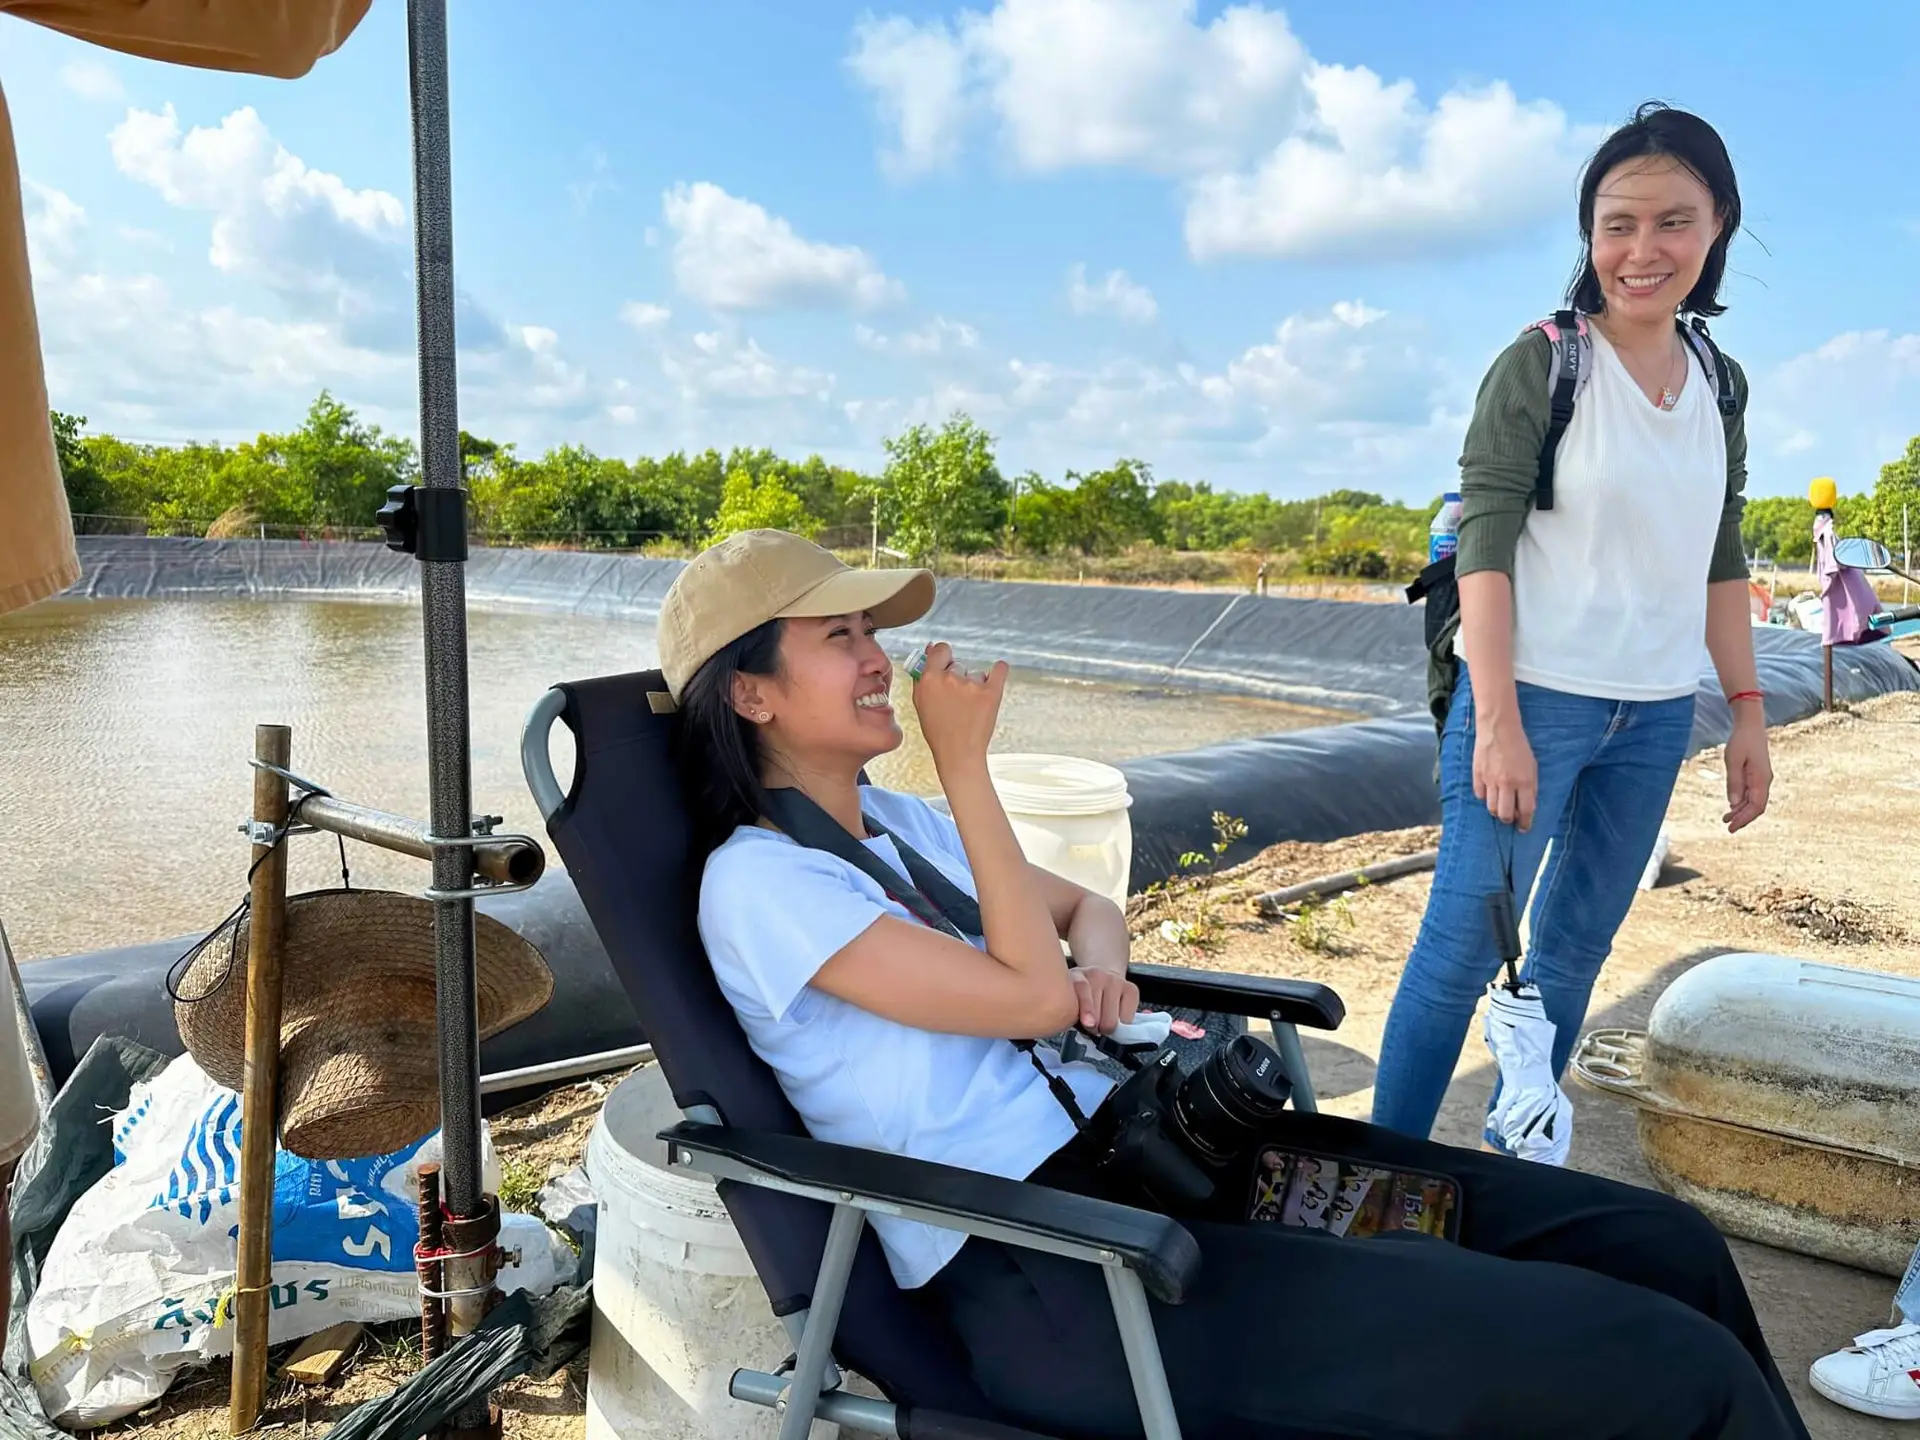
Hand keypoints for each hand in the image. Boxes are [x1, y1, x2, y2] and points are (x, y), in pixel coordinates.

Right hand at [910, 642, 1008, 773]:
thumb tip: (929, 648)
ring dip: (975, 684)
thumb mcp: (920, 702)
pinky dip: (999, 671)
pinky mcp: (991, 693)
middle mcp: (950, 678)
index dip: (944, 656)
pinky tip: (996, 674)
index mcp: (930, 679)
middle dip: (958, 677)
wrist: (958, 753)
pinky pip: (1000, 670)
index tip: (946, 664)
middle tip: (956, 699)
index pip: (941, 649)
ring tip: (969, 707)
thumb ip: (922, 675)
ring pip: (976, 673)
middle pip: (958, 664)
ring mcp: (972, 685)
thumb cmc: (938, 730)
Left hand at [1069, 967, 1138, 1034]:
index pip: (1083, 988)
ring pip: (1114, 1020)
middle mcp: (1097, 974)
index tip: (1089, 1024)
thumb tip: (1089, 1024)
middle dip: (1095, 1026)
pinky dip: (1122, 1023)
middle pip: (1099, 1014)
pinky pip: (1127, 1019)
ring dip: (1107, 1026)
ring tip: (1102, 1020)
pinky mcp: (1132, 989)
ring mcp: (1116, 980)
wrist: (1103, 980)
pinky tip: (1115, 1014)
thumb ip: (1071, 1011)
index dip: (1086, 1008)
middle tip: (1092, 1024)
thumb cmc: (1083, 997)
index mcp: (1077, 976)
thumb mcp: (1070, 1001)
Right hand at [1473, 715, 1537, 830]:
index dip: (1525, 822)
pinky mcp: (1477, 775)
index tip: (1524, 828)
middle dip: (1509, 820)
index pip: (1526, 810)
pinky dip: (1485, 796)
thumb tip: (1527, 806)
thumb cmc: (1519, 747)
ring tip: (1500, 805)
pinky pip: (1480, 794)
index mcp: (1524, 781)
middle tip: (1510, 818)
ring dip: (1496, 810)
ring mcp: (1490, 780)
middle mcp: (1507, 783)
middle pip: (1505, 814)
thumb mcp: (1532, 766)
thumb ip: (1531, 787)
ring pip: (1491, 807)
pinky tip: (1489, 791)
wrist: (1498, 728)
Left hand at [1722, 714, 1771, 832]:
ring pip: (1753, 801)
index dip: (1745, 819)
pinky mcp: (1756, 775)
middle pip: (1756, 806)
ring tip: (1726, 819)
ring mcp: (1761, 778)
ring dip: (1741, 811)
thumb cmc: (1741, 741)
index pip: (1756, 806)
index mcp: (1761, 779)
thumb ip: (1734, 782)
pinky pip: (1751, 793)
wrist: (1750, 726)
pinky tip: (1732, 807)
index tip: (1732, 827)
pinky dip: (1742, 801)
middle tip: (1728, 827)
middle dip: (1743, 818)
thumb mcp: (1733, 760)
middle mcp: (1764, 781)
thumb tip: (1733, 803)